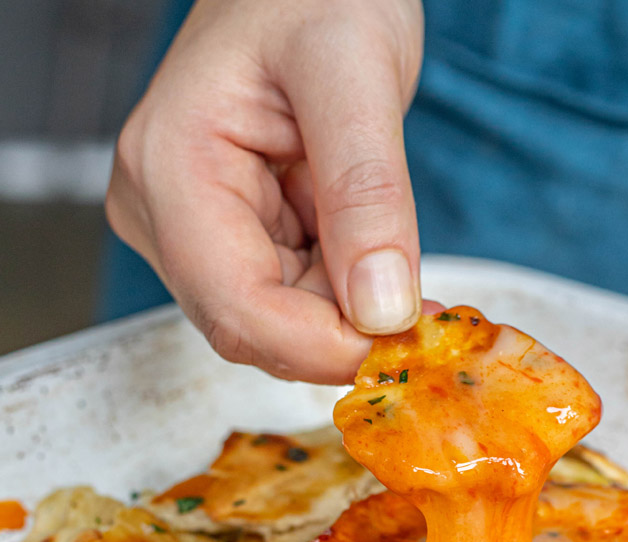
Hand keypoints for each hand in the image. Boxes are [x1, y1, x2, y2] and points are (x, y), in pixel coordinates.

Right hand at [107, 0, 424, 382]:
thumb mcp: (355, 72)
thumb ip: (367, 192)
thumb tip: (382, 310)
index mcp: (172, 170)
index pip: (238, 308)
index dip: (326, 346)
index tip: (407, 343)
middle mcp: (166, 214)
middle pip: (257, 329)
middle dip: (344, 333)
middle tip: (423, 312)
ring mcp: (194, 232)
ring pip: (281, 327)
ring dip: (350, 316)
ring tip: (394, 253)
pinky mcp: (231, 241)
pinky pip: (294, 304)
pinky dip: (347, 299)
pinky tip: (372, 255)